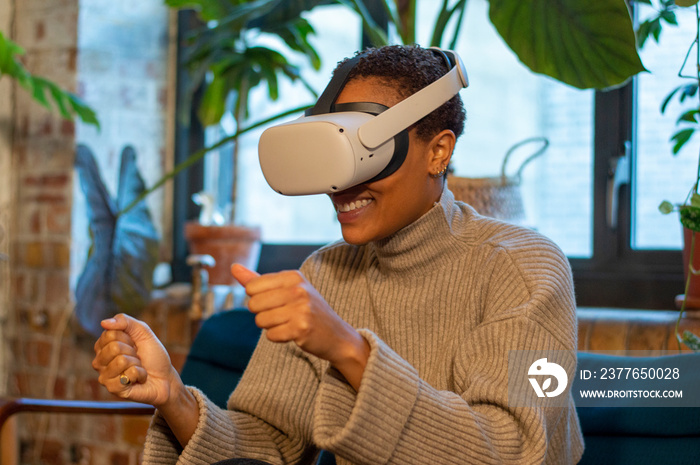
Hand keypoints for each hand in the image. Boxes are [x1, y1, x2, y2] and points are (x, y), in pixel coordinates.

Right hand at [92, 314, 179, 406]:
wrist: (165, 377)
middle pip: (114, 347)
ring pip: (121, 361)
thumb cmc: (152, 355)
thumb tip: (103, 323)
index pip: (110, 334)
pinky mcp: (113, 389)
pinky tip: (138, 379)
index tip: (134, 344)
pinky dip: (140, 374)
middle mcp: (99, 361)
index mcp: (103, 346)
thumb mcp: (143, 332)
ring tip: (138, 368)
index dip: (128, 338)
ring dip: (137, 364)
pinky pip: (129, 374)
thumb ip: (125, 322)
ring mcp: (104, 376)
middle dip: (132, 351)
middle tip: (137, 358)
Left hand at [232, 264, 369, 389]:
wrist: (337, 335)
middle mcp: (298, 289)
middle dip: (262, 313)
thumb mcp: (286, 289)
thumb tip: (233, 268)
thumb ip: (257, 280)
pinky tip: (293, 333)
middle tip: (283, 315)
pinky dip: (279, 337)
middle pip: (253, 304)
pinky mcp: (301, 328)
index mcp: (293, 276)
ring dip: (271, 326)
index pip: (252, 287)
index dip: (258, 298)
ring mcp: (301, 309)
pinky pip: (271, 335)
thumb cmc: (307, 310)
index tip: (276, 301)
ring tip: (289, 323)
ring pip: (260, 321)